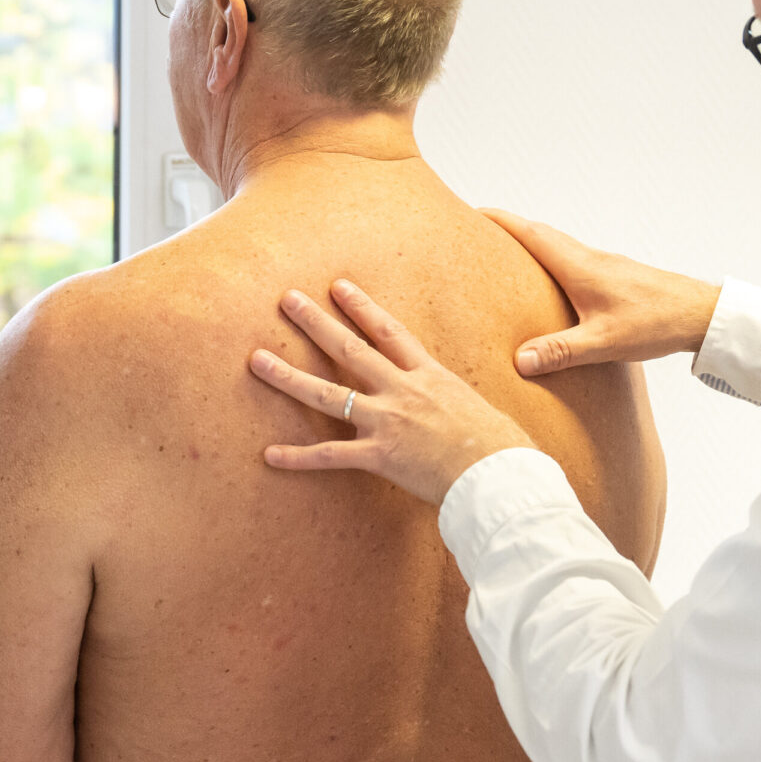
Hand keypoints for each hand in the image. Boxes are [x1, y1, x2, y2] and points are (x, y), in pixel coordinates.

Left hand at [250, 281, 536, 505]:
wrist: (501, 475)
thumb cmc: (503, 447)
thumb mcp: (480, 409)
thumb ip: (455, 405)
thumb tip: (457, 411)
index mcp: (431, 376)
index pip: (390, 332)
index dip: (362, 308)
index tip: (339, 286)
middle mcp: (404, 391)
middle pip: (350, 350)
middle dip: (316, 322)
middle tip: (288, 300)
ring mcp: (389, 421)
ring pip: (329, 395)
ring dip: (289, 376)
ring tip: (257, 359)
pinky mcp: (380, 455)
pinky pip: (330, 456)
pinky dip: (298, 458)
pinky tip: (269, 455)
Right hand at [485, 209, 720, 375]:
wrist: (700, 314)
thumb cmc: (654, 323)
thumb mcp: (603, 343)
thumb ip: (560, 351)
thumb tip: (519, 360)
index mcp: (580, 267)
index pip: (530, 234)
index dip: (499, 221)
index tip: (472, 212)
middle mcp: (590, 259)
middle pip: (541, 234)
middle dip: (509, 229)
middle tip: (481, 230)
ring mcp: (605, 265)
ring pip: (559, 246)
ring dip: (531, 243)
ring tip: (508, 254)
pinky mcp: (616, 276)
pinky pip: (574, 259)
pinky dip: (553, 259)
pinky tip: (554, 281)